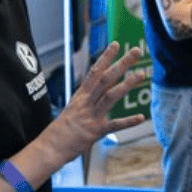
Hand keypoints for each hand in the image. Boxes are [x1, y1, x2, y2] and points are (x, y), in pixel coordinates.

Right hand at [36, 42, 145, 168]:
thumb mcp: (74, 107)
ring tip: (141, 74)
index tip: (116, 44)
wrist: (49, 147)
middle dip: (122, 64)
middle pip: (105, 78)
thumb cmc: (63, 128)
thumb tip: (99, 87)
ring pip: (110, 96)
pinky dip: (128, 121)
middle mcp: (86, 102)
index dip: (106, 57)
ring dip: (126, 84)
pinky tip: (141, 117)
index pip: (95, 71)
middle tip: (137, 52)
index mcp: (81, 95)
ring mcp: (91, 116)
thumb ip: (88, 97)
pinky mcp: (95, 132)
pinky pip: (114, 125)